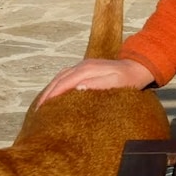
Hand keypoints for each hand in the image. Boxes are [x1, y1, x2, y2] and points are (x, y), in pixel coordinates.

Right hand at [37, 58, 153, 104]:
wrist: (137, 67)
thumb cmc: (128, 79)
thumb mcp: (115, 83)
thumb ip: (97, 84)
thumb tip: (77, 88)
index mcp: (87, 69)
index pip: (64, 83)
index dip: (52, 95)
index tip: (42, 108)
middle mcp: (82, 66)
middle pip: (58, 79)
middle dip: (46, 94)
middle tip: (37, 110)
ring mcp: (83, 66)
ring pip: (60, 77)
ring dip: (50, 89)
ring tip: (42, 104)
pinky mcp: (85, 69)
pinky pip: (66, 76)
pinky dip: (57, 85)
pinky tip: (54, 94)